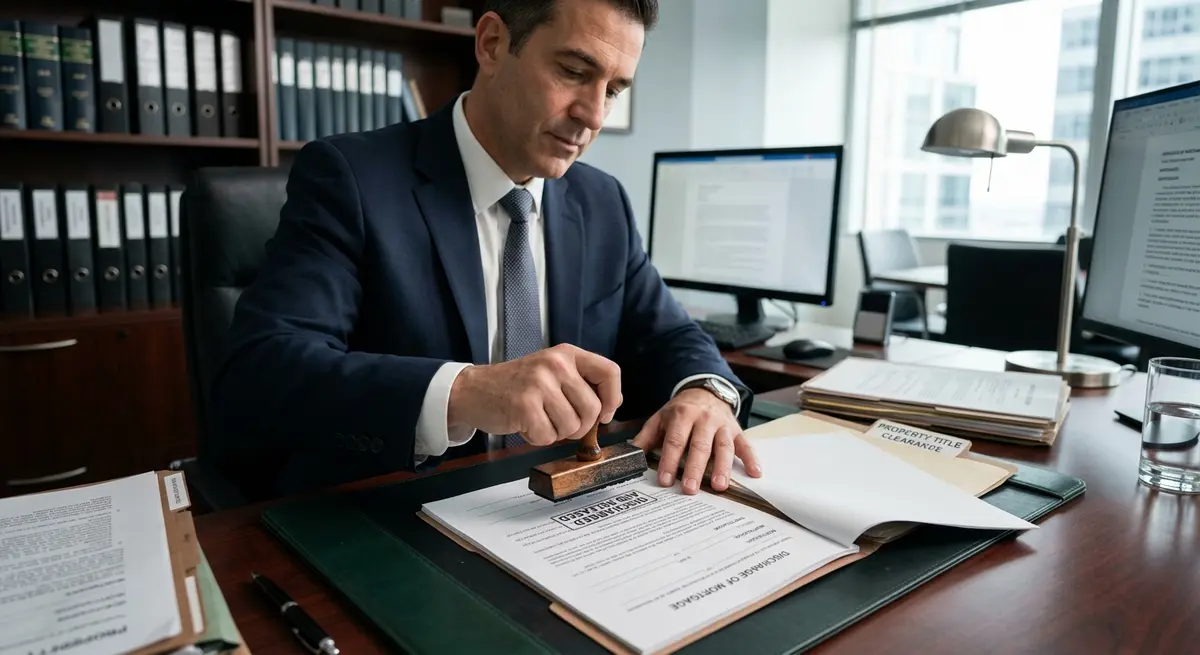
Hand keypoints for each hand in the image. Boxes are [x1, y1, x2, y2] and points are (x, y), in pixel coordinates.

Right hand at [447, 344, 621, 445]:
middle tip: (559, 422)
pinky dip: (537, 438)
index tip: (603, 414)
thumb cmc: (516, 385)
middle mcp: (555, 364)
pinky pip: (548, 436)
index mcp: (566, 354)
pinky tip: (524, 424)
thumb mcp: (551, 372)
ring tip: (538, 419)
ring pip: (572, 426)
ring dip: (556, 432)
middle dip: (579, 426)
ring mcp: (539, 384)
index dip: (612, 399)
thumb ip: (580, 383)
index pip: (609, 372)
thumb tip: (609, 407)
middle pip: (592, 408)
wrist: (473, 389)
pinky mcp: (525, 406)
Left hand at [632, 388, 761, 493]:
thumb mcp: (660, 418)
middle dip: (694, 469)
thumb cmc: (680, 411)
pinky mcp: (737, 431)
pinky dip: (752, 459)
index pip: (674, 440)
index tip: (664, 480)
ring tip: (719, 486)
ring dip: (723, 467)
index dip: (669, 460)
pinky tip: (755, 473)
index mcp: (682, 416)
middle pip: (699, 446)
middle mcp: (704, 420)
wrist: (705, 391)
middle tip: (689, 489)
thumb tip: (630, 455)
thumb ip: (646, 437)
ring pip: (723, 447)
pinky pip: (746, 445)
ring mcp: (722, 425)